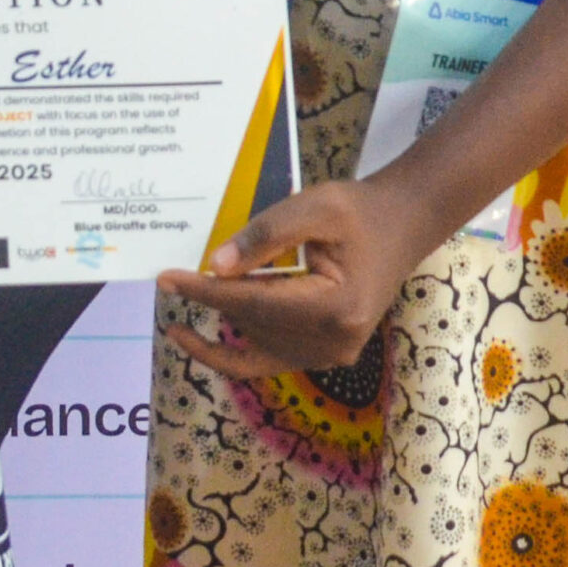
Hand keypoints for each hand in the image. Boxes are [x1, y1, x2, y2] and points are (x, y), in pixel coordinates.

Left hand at [154, 177, 439, 376]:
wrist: (401, 225)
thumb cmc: (359, 210)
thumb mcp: (314, 207)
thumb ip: (266, 235)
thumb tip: (216, 267)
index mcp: (336, 307)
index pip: (254, 303)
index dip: (205, 292)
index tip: (166, 279)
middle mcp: (335, 343)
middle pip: (253, 324)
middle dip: (209, 301)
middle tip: (168, 279)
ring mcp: (333, 355)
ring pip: (258, 345)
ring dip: (221, 323)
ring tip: (184, 297)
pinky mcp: (327, 355)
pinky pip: (271, 359)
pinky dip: (237, 348)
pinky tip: (203, 337)